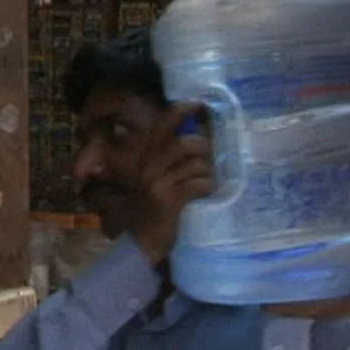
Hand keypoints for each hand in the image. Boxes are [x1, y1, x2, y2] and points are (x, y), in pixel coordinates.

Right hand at [130, 102, 214, 264]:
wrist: (139, 244)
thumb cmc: (150, 212)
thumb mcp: (154, 181)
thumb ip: (169, 162)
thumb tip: (200, 142)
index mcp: (145, 158)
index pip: (163, 125)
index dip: (182, 111)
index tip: (199, 104)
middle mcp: (150, 166)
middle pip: (186, 144)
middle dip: (204, 150)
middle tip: (209, 160)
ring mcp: (159, 182)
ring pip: (196, 164)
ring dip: (208, 173)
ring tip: (207, 182)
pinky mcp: (170, 199)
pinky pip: (199, 184)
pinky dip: (207, 187)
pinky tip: (206, 193)